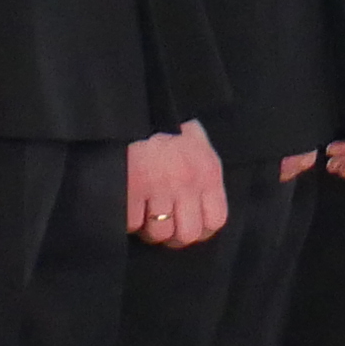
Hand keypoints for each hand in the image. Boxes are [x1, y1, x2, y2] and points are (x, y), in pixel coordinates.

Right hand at [126, 120, 226, 245]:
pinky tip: (129, 205)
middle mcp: (186, 181)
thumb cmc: (166, 129)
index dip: (200, 230)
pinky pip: (132, 223)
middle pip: (187, 235)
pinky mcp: (131, 188)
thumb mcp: (197, 145)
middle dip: (173, 236)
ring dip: (148, 228)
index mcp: (207, 171)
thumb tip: (205, 213)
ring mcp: (158, 186)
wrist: (134, 109)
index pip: (215, 221)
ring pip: (158, 232)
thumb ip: (205, 177)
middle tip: (163, 225)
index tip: (187, 226)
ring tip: (144, 214)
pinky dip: (129, 220)